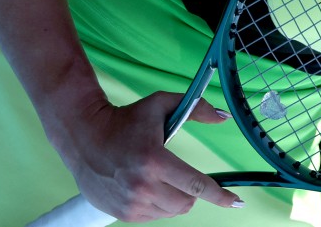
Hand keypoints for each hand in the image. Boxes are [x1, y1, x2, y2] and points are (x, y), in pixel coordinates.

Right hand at [62, 93, 243, 221]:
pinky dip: (158, 204)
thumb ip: (196, 109)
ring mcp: (131, 203)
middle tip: (181, 174)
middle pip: (187, 202)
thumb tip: (223, 117)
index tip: (235, 201)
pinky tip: (146, 186)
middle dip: (193, 191)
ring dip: (175, 198)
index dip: (219, 195)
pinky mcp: (122, 213)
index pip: (196, 184)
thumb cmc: (125, 119)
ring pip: (172, 211)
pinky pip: (154, 216)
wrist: (84, 136)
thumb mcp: (161, 105)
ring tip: (160, 178)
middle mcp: (142, 186)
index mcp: (154, 160)